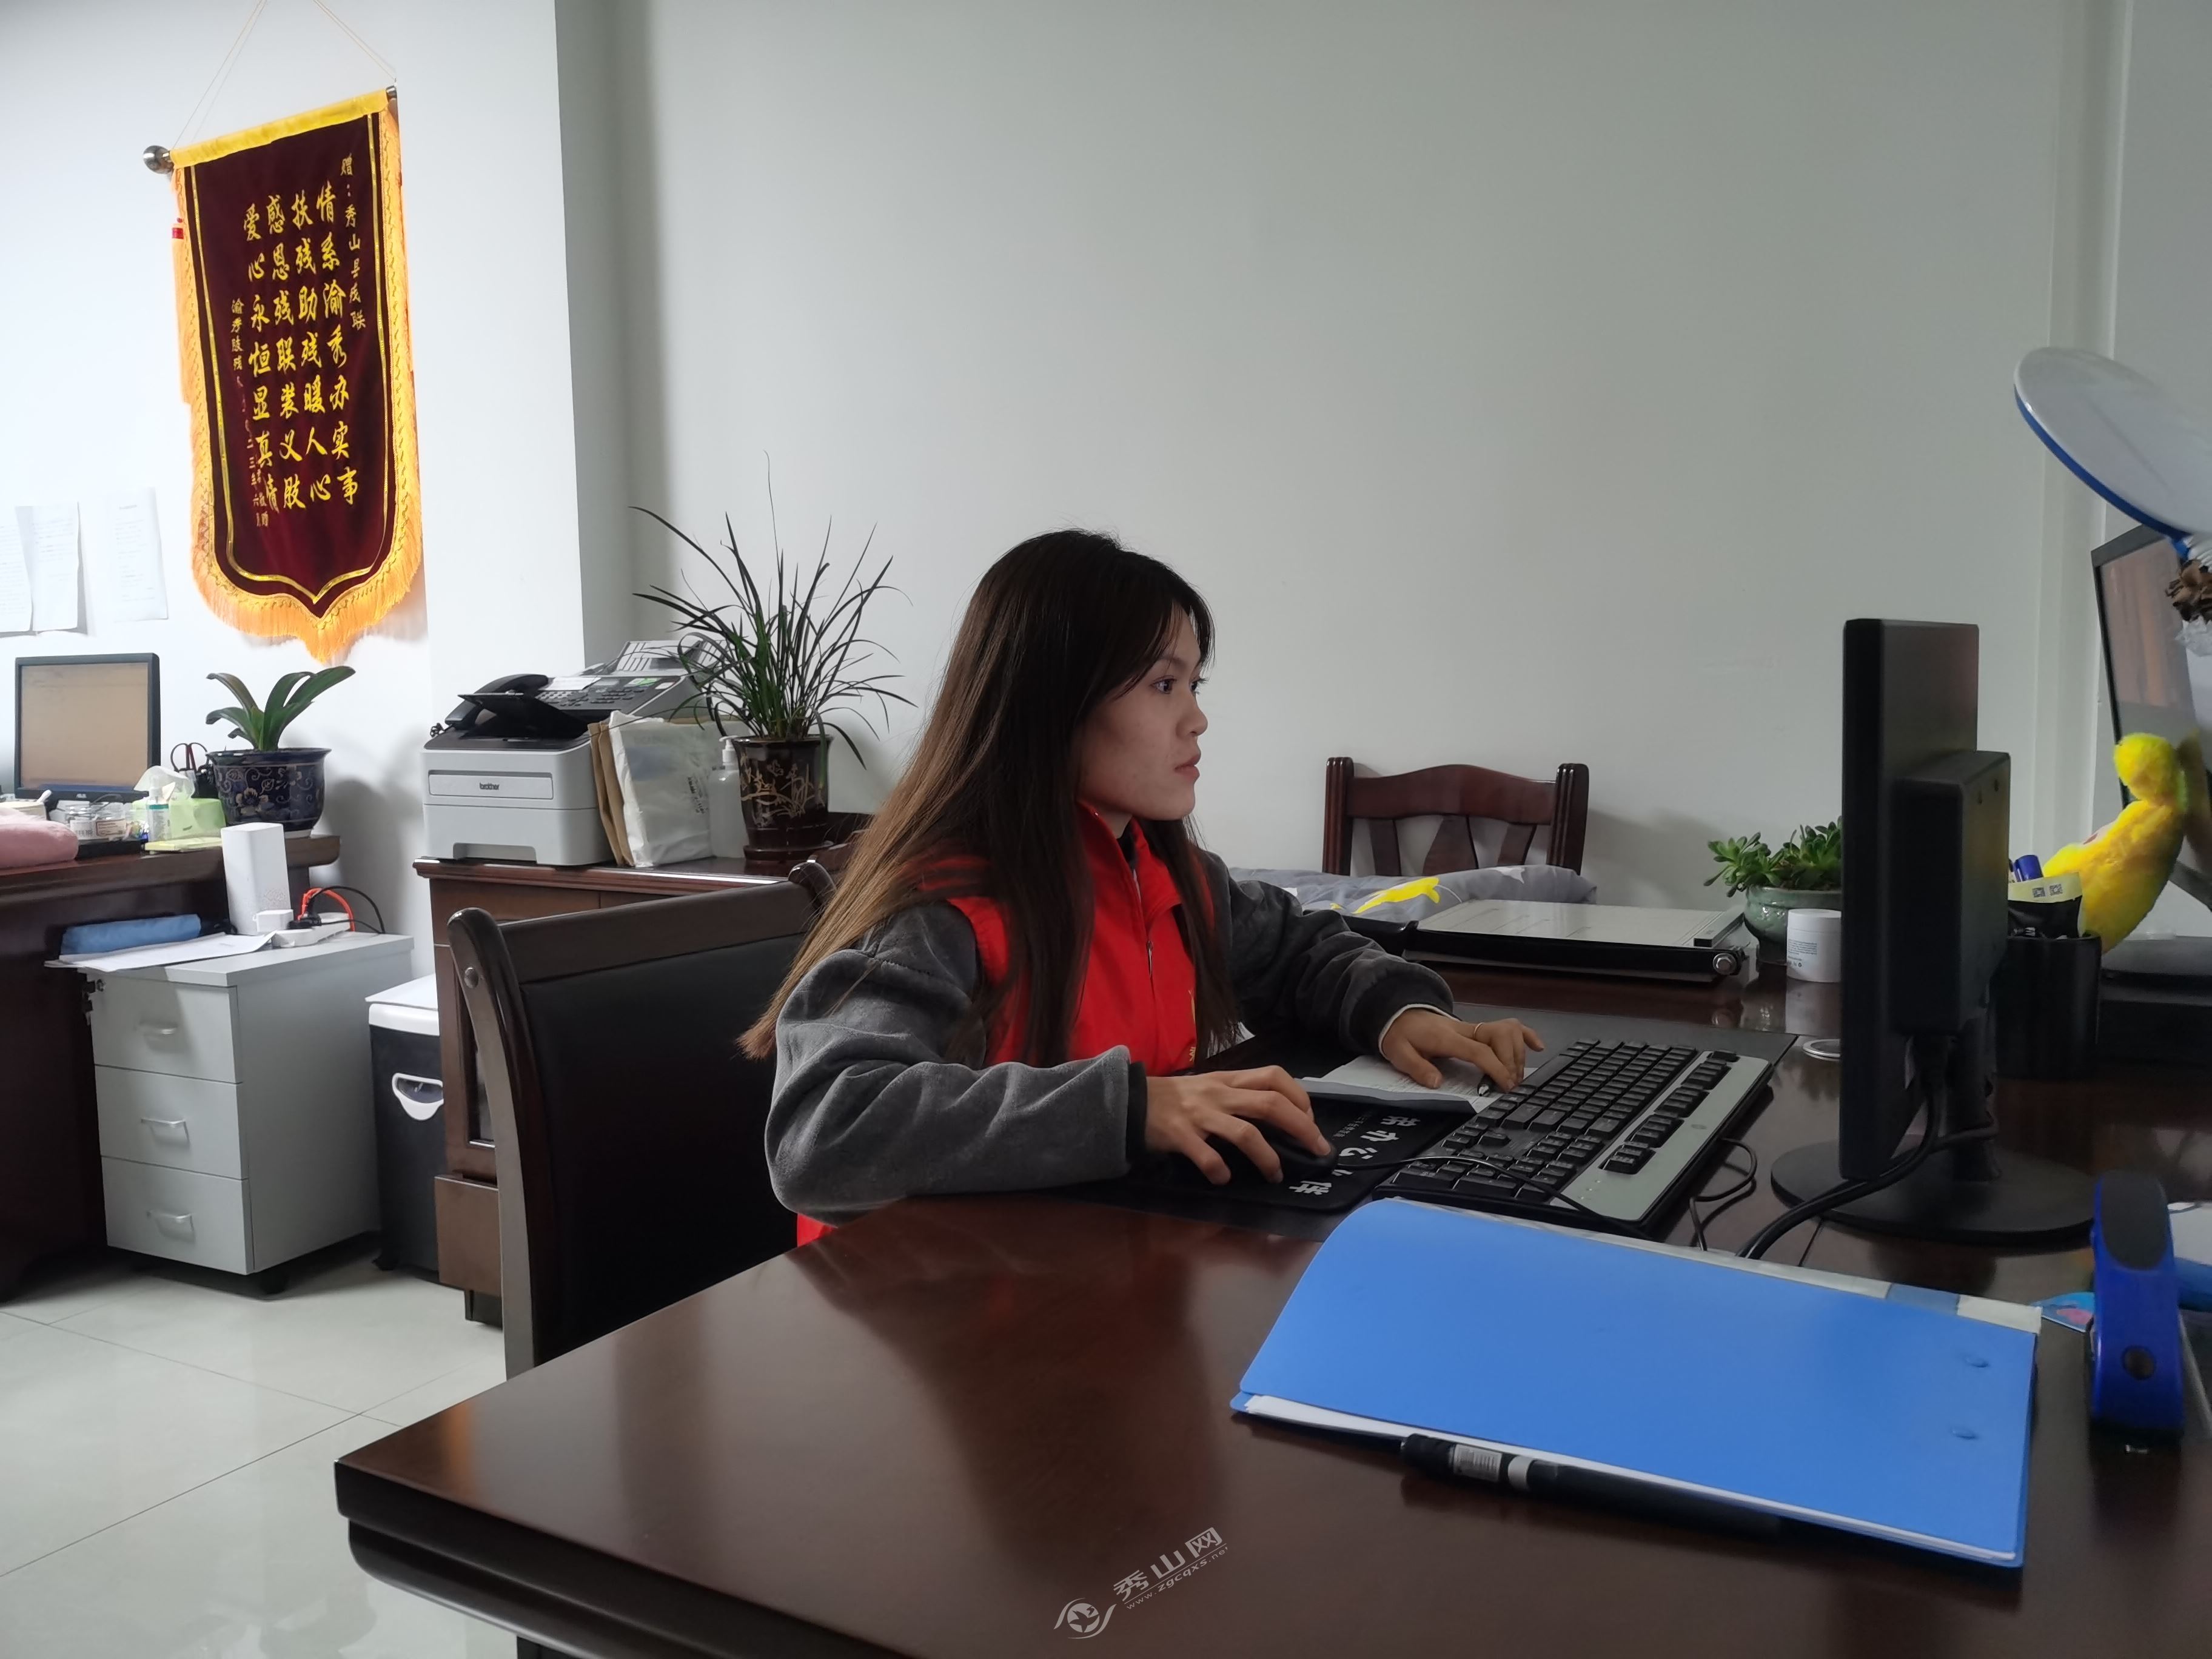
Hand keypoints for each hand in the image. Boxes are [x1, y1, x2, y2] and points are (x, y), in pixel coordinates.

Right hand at [1144, 1066, 1330, 1184]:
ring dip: (1268, 1158)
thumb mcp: (1210, 1086)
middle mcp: (1219, 1094)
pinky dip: (1220, 1170)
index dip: (1300, 1097)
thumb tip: (1280, 1114)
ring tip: (1276, 1175)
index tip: (1311, 1120)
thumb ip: (1240, 1095)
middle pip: (1271, 1105)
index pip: (1274, 1076)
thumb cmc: (1176, 1097)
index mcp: (1229, 1079)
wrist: (1129, 1100)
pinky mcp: (1180, 1135)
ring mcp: (1200, 1114)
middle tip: (1318, 1150)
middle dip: (1302, 1128)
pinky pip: (1207, 1156)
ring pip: (1246, 1133)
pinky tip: (1224, 1179)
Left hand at [1379, 1010, 1544, 1091]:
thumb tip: (1437, 1082)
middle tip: (1509, 1085)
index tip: (1506, 1084)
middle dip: (1509, 1062)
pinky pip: (1507, 1025)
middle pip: (1499, 1038)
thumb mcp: (1399, 1053)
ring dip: (1517, 1053)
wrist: (1398, 1014)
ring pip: (1507, 1031)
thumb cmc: (1400, 1035)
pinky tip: (1537, 1047)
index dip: (1495, 1067)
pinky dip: (1525, 1035)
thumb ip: (1418, 1068)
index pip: (1478, 1050)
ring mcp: (1472, 1026)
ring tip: (1515, 1076)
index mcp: (1446, 1037)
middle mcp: (1464, 1029)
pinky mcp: (1477, 1027)